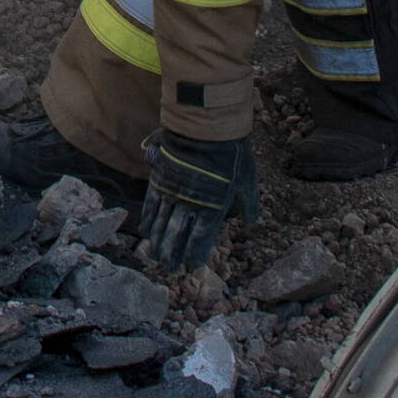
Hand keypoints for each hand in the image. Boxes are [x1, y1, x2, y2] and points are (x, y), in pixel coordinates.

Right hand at [137, 129, 257, 271]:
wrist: (208, 129)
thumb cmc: (232, 154)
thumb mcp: (248, 181)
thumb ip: (248, 203)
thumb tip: (251, 222)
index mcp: (213, 209)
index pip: (201, 239)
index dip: (194, 254)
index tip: (190, 266)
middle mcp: (191, 206)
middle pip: (177, 237)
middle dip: (172, 254)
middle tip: (168, 268)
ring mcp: (173, 194)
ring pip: (162, 225)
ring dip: (158, 243)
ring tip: (155, 257)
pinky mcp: (161, 181)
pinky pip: (152, 205)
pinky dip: (148, 220)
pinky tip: (146, 232)